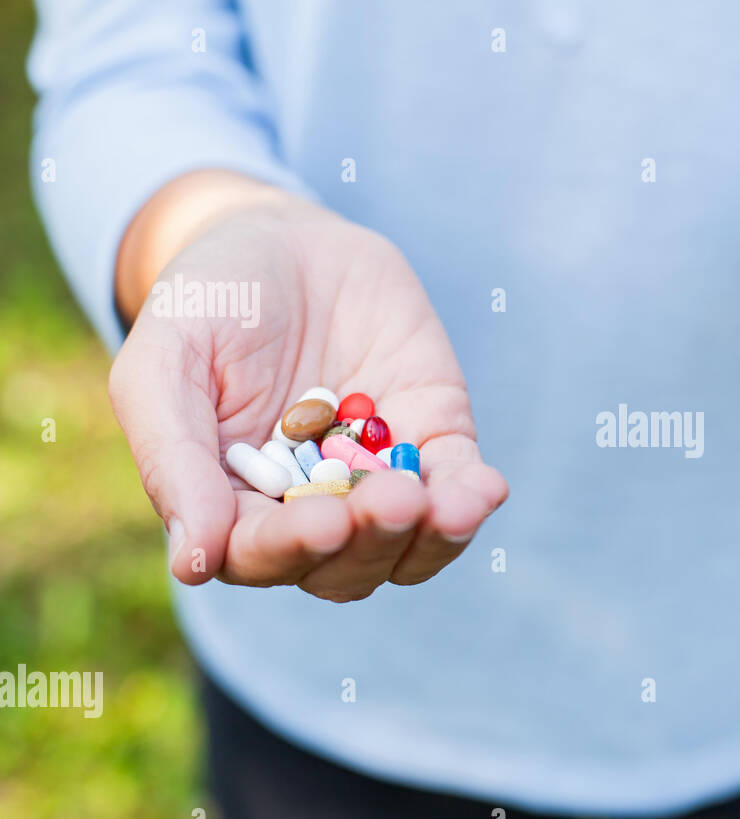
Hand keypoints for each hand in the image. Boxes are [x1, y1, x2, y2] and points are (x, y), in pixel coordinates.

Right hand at [109, 173, 506, 600]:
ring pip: (409, 547)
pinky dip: (471, 500)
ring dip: (428, 538)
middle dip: (368, 543)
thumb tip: (195, 565)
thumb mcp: (164, 362)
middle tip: (387, 503)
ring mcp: (377, 480)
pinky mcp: (434, 440)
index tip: (319, 525)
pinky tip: (485, 490)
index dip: (289, 551)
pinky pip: (457, 488)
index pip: (260, 557)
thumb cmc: (208, 302)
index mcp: (233, 507)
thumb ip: (173, 459)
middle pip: (343, 567)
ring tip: (436, 505)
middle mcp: (308, 509)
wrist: (285, 239)